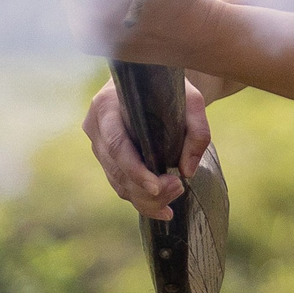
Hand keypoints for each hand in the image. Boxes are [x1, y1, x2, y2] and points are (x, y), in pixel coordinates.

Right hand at [81, 77, 211, 220]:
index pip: (116, 144)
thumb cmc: (173, 89)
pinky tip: (164, 209)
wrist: (158, 83)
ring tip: (177, 193)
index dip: (134, 170)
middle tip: (179, 188)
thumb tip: (187, 170)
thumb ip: (197, 131)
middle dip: (146, 188)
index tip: (157, 186)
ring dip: (147, 198)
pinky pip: (121, 186)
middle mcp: (96, 125)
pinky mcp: (108, 159)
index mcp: (106, 104)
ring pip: (118, 183)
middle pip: (116, 169)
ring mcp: (99, 144)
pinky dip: (142, 201)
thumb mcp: (192, 100)